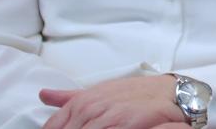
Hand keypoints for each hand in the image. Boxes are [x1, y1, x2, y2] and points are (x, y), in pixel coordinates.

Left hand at [39, 75, 184, 128]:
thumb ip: (69, 97)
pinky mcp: (123, 126)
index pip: (53, 126)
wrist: (171, 94)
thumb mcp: (101, 91)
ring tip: (101, 128)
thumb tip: (44, 94)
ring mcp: (106, 119)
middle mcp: (90, 109)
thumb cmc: (137, 93)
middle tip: (84, 128)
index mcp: (81, 102)